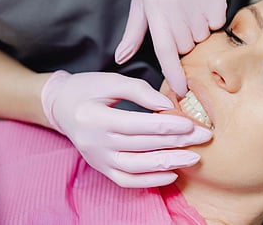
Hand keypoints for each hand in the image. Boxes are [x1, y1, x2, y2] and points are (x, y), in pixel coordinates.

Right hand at [41, 70, 211, 187]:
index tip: (190, 124)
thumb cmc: (87, 89)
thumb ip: (139, 90)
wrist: (61, 106)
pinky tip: (172, 174)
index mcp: (94, 117)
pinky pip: (126, 180)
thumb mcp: (110, 81)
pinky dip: (149, 181)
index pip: (136, 124)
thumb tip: (168, 106)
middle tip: (202, 137)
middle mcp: (93, 142)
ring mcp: (96, 158)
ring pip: (136, 167)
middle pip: (141, 145)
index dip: (165, 125)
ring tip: (193, 158)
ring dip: (167, 163)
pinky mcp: (100, 167)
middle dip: (176, 142)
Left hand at [115, 0, 237, 95]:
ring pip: (203, 36)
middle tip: (180, 20)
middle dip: (184, 41)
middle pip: (186, 46)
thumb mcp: (141, 3)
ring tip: (191, 9)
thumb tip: (121, 58)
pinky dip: (213, 19)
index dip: (173, 73)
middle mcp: (175, 4)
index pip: (165, 50)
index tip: (181, 90)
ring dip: (198, 30)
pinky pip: (218, 23)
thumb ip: (133, 33)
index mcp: (154, 8)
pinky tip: (203, 4)